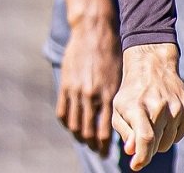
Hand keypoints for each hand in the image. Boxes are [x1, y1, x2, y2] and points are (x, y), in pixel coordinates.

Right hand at [56, 13, 121, 156]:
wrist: (94, 32)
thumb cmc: (112, 55)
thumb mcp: (119, 78)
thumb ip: (117, 99)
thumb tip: (121, 121)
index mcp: (108, 95)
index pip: (104, 131)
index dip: (104, 145)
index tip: (105, 151)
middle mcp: (92, 96)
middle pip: (88, 131)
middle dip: (92, 144)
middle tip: (95, 150)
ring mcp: (76, 90)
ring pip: (74, 123)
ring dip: (79, 135)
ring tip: (83, 139)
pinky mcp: (66, 84)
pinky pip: (62, 111)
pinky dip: (67, 122)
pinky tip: (72, 125)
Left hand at [112, 43, 183, 169]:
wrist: (152, 66)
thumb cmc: (131, 92)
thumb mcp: (119, 108)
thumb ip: (124, 131)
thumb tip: (132, 151)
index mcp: (138, 106)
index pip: (145, 138)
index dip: (142, 157)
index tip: (136, 166)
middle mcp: (159, 106)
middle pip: (157, 144)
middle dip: (147, 148)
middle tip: (140, 136)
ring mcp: (176, 108)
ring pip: (169, 142)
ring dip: (159, 141)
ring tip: (151, 124)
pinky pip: (180, 135)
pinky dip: (171, 134)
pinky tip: (163, 119)